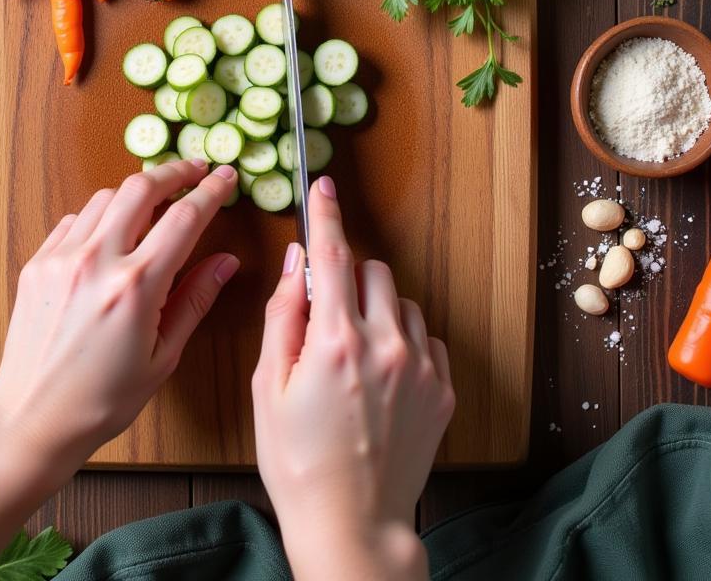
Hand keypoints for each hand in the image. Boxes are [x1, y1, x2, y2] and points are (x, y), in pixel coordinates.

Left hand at [0, 159, 239, 481]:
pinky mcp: (39, 263)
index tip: (225, 177)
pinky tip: (113, 233)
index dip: (211, 191)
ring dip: (136, 192)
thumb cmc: (101, 399)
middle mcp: (97, 262)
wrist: (32, 418)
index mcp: (136, 286)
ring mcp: (63, 259)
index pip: (184, 217)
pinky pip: (75, 221)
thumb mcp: (162, 356)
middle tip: (194, 171)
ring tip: (155, 203)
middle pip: (141, 187)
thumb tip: (225, 262)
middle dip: (174, 171)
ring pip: (106, 198)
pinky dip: (100, 216)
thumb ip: (195, 300)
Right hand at [252, 176, 454, 580]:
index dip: (325, 213)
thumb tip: (294, 261)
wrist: (352, 524)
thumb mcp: (266, 387)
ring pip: (400, 301)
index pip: (333, 254)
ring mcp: (420, 366)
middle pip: (373, 270)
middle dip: (348, 278)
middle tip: (327, 316)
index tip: (323, 186)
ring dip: (376, 310)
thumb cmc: (297, 461)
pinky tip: (382, 376)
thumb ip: (282, 314)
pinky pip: (424, 336)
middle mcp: (385, 346)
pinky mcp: (443, 388)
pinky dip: (402, 341)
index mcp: (335, 342)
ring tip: (354, 356)